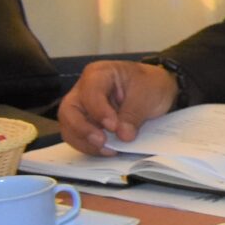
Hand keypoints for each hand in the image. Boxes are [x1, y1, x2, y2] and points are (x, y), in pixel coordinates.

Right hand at [55, 61, 178, 154]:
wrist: (156, 91)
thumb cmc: (149, 85)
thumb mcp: (148, 94)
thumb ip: (133, 114)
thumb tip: (123, 136)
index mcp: (99, 74)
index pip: (89, 93)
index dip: (98, 111)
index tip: (113, 126)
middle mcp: (83, 90)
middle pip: (69, 111)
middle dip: (83, 130)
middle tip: (102, 142)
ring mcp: (82, 108)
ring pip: (69, 127)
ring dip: (85, 142)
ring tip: (108, 150)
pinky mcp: (85, 123)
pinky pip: (78, 137)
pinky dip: (89, 147)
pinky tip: (107, 150)